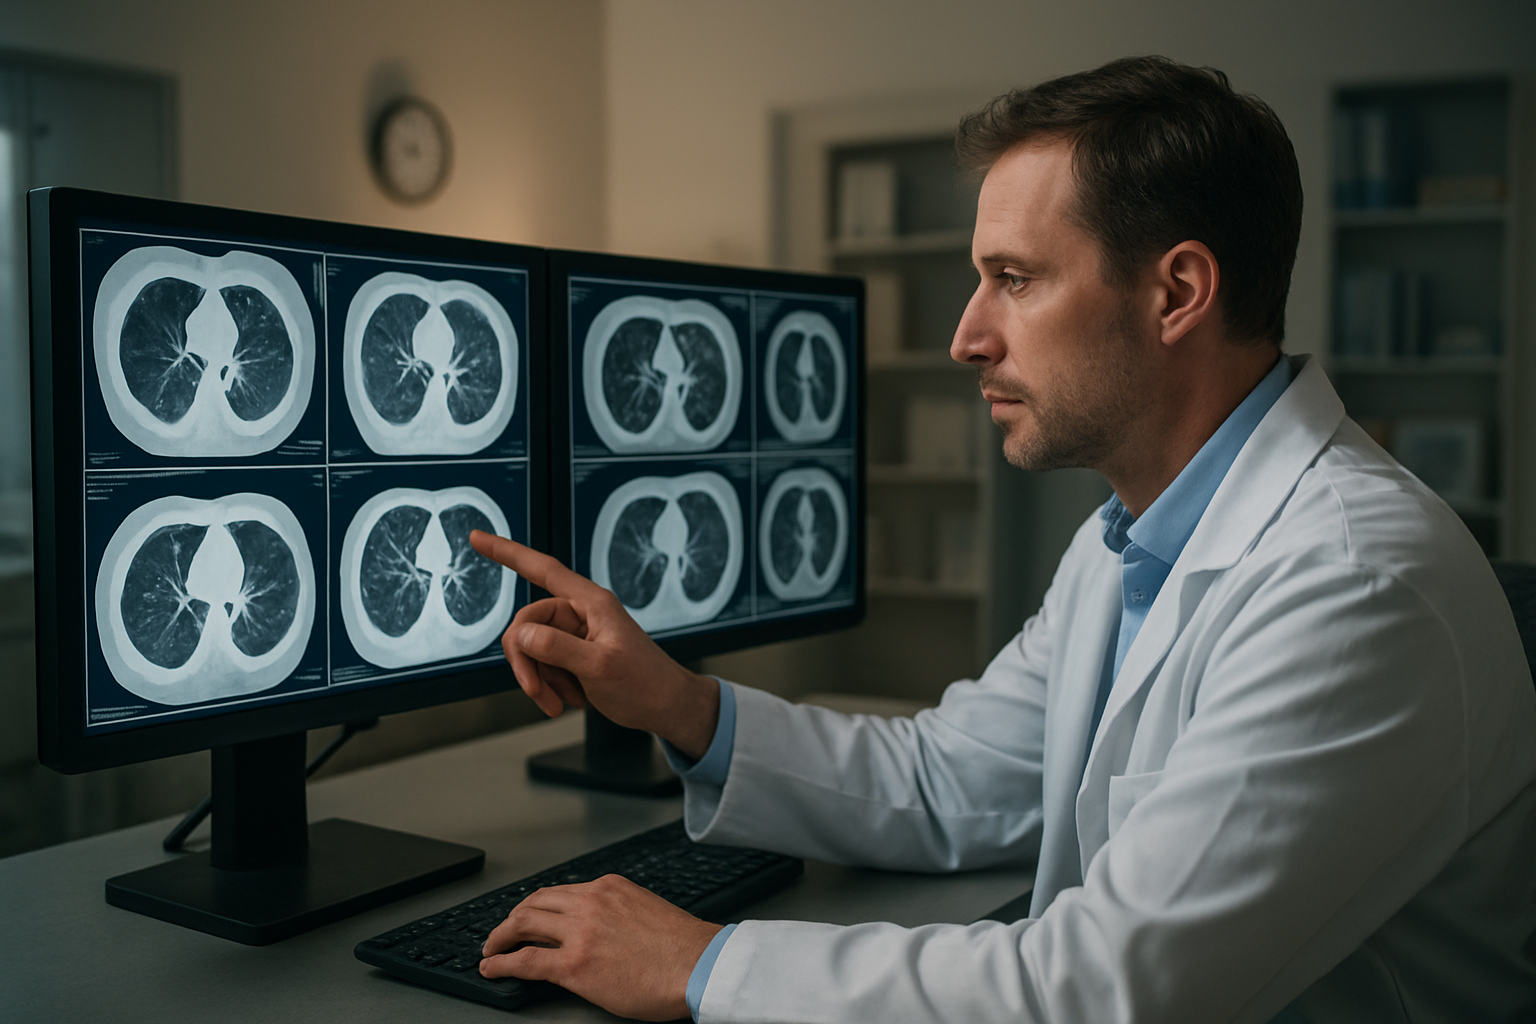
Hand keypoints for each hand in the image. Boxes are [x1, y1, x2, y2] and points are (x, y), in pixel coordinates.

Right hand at [469, 531, 720, 758]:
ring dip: (540, 681)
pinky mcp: (574, 655)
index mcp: (591, 603)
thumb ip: (557, 647)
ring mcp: (576, 635)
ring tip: (562, 702)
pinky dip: (550, 686)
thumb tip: (521, 633)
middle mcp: (581, 613)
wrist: (666, 708)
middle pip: (527, 624)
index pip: (541, 569)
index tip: (477, 537)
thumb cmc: (645, 684)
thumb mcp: (599, 667)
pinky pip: (543, 665)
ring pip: (531, 649)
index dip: (507, 552)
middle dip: (527, 662)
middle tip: (538, 693)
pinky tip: (571, 700)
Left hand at [479, 874, 723, 1021]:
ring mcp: (579, 932)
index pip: (559, 892)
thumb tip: (598, 931)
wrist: (699, 965)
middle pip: (533, 903)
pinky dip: (501, 963)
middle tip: (501, 933)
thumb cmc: (683, 947)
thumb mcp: (645, 910)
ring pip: (523, 925)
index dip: (536, 906)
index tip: (527, 916)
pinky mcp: (574, 964)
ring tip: (491, 949)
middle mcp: (590, 902)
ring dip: (500, 937)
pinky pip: (524, 960)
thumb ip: (616, 912)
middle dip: (511, 919)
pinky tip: (491, 968)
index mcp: (609, 887)